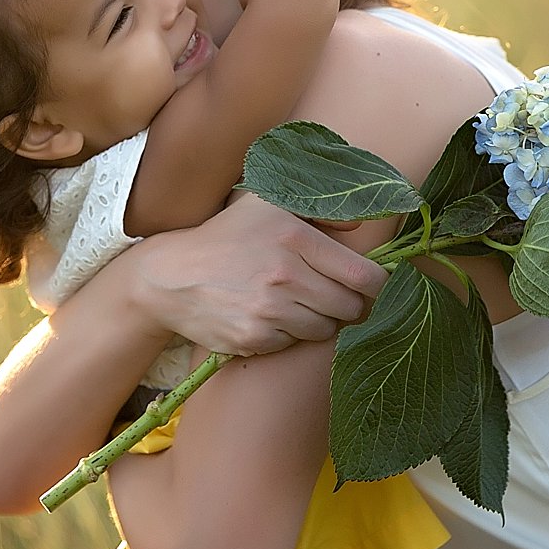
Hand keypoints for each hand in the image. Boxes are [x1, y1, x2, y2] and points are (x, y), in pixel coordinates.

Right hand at [130, 196, 386, 355]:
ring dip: (318, 320)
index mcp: (295, 237)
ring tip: (295, 303)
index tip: (372, 285)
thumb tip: (362, 227)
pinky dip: (287, 335)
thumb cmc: (227, 236)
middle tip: (331, 295)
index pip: (365, 275)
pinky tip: (268, 316)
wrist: (171, 276)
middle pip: (351, 308)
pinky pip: (293, 344)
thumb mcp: (266, 204)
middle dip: (348, 304)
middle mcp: (285, 274)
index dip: (378, 285)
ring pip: (325, 330)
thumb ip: (318, 209)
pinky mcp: (254, 338)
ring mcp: (269, 310)